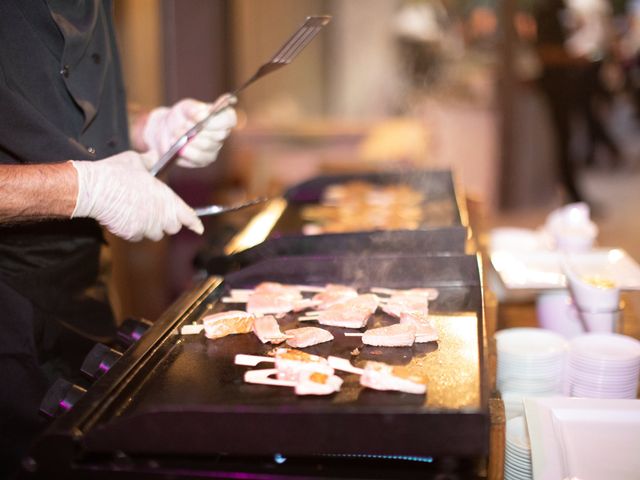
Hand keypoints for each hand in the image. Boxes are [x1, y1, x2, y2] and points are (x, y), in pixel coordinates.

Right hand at [70, 151, 203, 240]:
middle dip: (168, 222)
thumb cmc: (115, 173)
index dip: (194, 223)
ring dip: (152, 227)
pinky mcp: (131, 233)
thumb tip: (154, 155)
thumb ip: (150, 160)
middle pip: (172, 227)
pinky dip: (135, 230)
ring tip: (140, 214)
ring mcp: (146, 226)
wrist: (92, 189)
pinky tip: (126, 218)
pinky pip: (138, 236)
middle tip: (159, 213)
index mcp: (166, 197)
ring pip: (155, 234)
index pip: (188, 215)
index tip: (198, 228)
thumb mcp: (135, 160)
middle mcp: (159, 214)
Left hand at [142, 96, 236, 168]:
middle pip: (219, 135)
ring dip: (190, 140)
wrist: (167, 130)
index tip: (203, 118)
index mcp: (221, 117)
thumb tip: (203, 114)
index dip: (219, 120)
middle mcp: (221, 134)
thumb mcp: (185, 107)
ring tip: (175, 135)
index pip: (230, 119)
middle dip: (199, 129)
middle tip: (183, 125)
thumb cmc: (181, 116)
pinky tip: (178, 148)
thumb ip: (194, 108)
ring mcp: (214, 149)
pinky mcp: (204, 160)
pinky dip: (187, 152)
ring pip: (207, 146)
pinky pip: (199, 158)